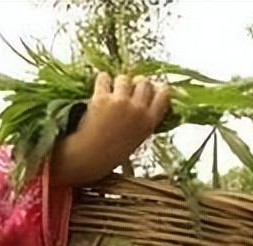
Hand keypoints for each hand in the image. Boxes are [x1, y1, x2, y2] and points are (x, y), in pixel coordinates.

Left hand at [48, 72, 170, 187]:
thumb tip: (149, 95)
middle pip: (144, 82)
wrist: (88, 159)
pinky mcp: (102, 99)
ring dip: (117, 83)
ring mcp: (120, 103)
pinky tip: (100, 89)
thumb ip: (144, 118)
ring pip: (124, 78)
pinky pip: (104, 78)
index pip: (163, 94)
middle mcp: (138, 111)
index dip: (155, 89)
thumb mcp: (137, 138)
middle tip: (126, 91)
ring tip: (111, 93)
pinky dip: (101, 81)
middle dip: (135, 84)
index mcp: (149, 122)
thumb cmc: (112, 152)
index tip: (148, 91)